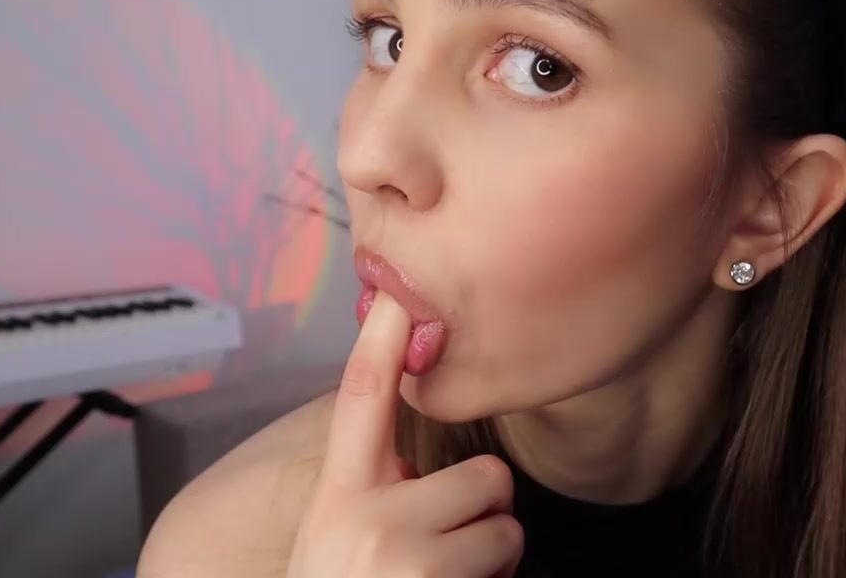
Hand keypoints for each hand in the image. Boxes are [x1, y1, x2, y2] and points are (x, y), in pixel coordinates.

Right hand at [285, 289, 523, 577]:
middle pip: (486, 477)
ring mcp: (409, 566)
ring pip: (507, 532)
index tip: (398, 295)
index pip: (360, 401)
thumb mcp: (338, 534)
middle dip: (479, 514)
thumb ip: (376, 484)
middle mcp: (370, 523)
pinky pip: (507, 576)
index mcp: (340, 497)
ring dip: (490, 561)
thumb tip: (416, 433)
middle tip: (437, 552)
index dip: (381, 342)